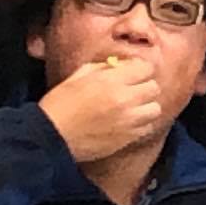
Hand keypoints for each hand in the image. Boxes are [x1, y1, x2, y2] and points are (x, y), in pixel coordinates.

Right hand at [38, 48, 168, 167]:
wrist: (51, 136)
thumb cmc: (59, 104)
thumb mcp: (77, 76)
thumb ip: (101, 68)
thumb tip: (118, 66)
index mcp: (111, 81)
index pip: (145, 67)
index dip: (139, 68)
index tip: (132, 72)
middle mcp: (125, 100)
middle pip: (153, 88)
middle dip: (144, 86)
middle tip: (132, 89)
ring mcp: (128, 121)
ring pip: (154, 109)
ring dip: (146, 106)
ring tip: (132, 108)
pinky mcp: (127, 138)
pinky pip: (147, 127)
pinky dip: (141, 124)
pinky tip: (127, 122)